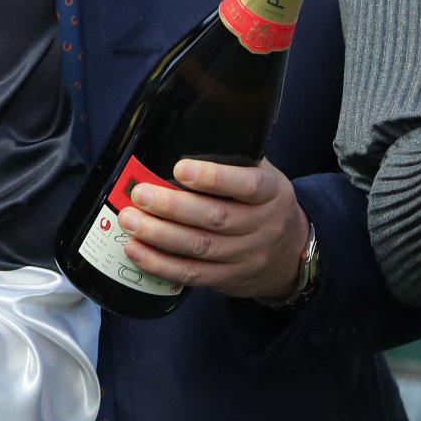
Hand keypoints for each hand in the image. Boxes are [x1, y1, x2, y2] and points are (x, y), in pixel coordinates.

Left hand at [117, 157, 309, 300]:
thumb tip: (175, 142)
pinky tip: (135, 250)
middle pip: (216, 218)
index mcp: (271, 192)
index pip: (248, 185)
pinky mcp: (228, 279)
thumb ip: (230, 161)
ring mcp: (246, 256)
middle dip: (172, 206)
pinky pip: (192, 274)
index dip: (214, 178)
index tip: (180, 168)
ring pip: (200, 247)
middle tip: (139, 194)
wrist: (291, 254)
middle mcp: (262, 226)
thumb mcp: (261, 175)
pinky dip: (160, 264)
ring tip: (129, 220)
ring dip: (159, 235)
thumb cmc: (261, 202)